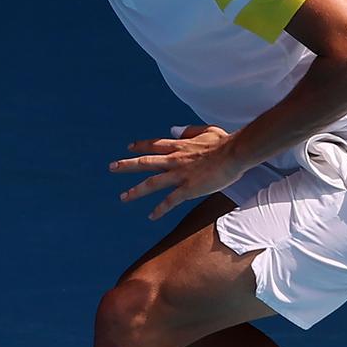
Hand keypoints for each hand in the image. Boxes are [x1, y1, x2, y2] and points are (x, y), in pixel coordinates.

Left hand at [109, 125, 245, 220]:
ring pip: (152, 183)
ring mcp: (180, 174)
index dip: (140, 146)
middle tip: (111, 167)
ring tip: (123, 197)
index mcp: (179, 145)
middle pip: (145, 162)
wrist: (234, 153)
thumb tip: (173, 130)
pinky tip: (151, 216)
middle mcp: (174, 159)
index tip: (129, 148)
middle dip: (126, 165)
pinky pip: (170, 201)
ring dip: (136, 191)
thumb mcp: (205, 130)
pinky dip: (160, 209)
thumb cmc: (224, 142)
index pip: (154, 145)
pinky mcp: (188, 188)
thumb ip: (188, 130)